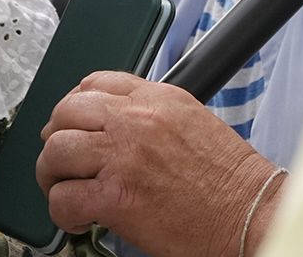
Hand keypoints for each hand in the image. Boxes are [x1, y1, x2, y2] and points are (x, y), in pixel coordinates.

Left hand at [37, 72, 282, 256]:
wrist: (250, 214)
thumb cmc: (230, 180)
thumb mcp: (193, 122)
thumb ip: (153, 116)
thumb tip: (116, 126)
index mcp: (157, 99)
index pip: (94, 83)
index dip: (73, 106)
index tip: (71, 125)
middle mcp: (136, 121)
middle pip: (66, 112)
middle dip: (55, 137)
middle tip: (61, 161)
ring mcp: (123, 157)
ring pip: (56, 152)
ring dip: (52, 175)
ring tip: (65, 190)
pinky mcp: (116, 197)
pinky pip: (64, 198)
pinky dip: (63, 212)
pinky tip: (79, 219)